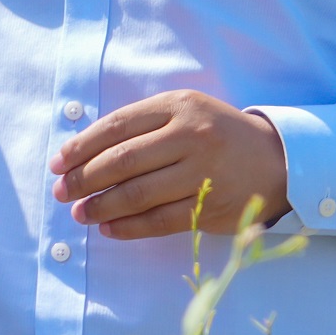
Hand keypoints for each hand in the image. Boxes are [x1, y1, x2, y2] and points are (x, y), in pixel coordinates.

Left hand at [50, 90, 289, 239]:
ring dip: (101, 206)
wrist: (277, 159)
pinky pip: (160, 220)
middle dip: (83, 179)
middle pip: (122, 161)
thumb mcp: (183, 112)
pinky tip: (108, 228)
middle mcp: (191, 136)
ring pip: (138, 193)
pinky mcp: (212, 205)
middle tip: (62, 192)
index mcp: (178, 106)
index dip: (80, 147)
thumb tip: (82, 155)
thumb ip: (139, 126)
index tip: (58, 163)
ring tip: (81, 213)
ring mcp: (204, 171)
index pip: (116, 126)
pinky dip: (128, 227)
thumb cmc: (216, 134)